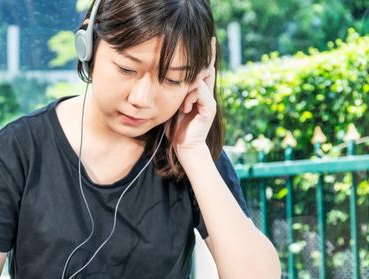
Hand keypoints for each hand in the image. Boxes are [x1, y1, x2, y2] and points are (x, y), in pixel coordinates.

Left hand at [167, 37, 216, 152]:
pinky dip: (191, 96)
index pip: (201, 69)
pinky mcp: (210, 110)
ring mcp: (210, 101)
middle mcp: (206, 94)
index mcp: (198, 92)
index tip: (199, 40)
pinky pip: (201, 93)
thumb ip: (170, 91)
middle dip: (202, 56)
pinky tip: (185, 107)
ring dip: (188, 86)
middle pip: (206, 69)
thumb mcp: (170, 105)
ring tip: (182, 103)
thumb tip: (157, 77)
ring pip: (201, 80)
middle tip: (201, 43)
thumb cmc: (174, 128)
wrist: (184, 148)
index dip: (201, 55)